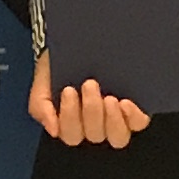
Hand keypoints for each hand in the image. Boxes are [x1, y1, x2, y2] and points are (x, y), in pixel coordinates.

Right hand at [27, 52, 147, 148]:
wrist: (77, 42)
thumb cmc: (59, 65)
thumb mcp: (43, 83)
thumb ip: (41, 107)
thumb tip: (53, 129)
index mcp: (72, 124)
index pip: (72, 135)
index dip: (70, 117)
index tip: (68, 90)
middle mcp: (95, 126)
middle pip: (95, 135)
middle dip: (91, 110)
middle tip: (89, 84)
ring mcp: (116, 120)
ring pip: (118, 137)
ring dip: (112, 120)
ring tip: (108, 98)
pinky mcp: (135, 111)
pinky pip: (138, 123)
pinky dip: (133, 117)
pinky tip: (125, 103)